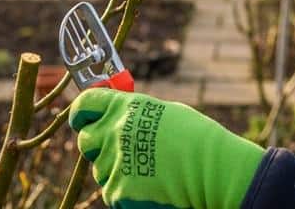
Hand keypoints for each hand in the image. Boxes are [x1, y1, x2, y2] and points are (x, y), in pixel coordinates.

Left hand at [69, 89, 264, 208]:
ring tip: (148, 169)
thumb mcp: (163, 113)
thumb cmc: (196, 139)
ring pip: (100, 169)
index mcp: (126, 107)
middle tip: (116, 149)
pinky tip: (150, 186)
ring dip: (116, 170)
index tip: (82, 118)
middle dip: (96, 144)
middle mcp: (115, 132)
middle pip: (85, 139)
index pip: (85, 104)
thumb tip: (115, 116)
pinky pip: (112, 191)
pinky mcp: (118, 191)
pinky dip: (126, 191)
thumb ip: (134, 113)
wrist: (214, 169)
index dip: (81, 112)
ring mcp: (115, 163)